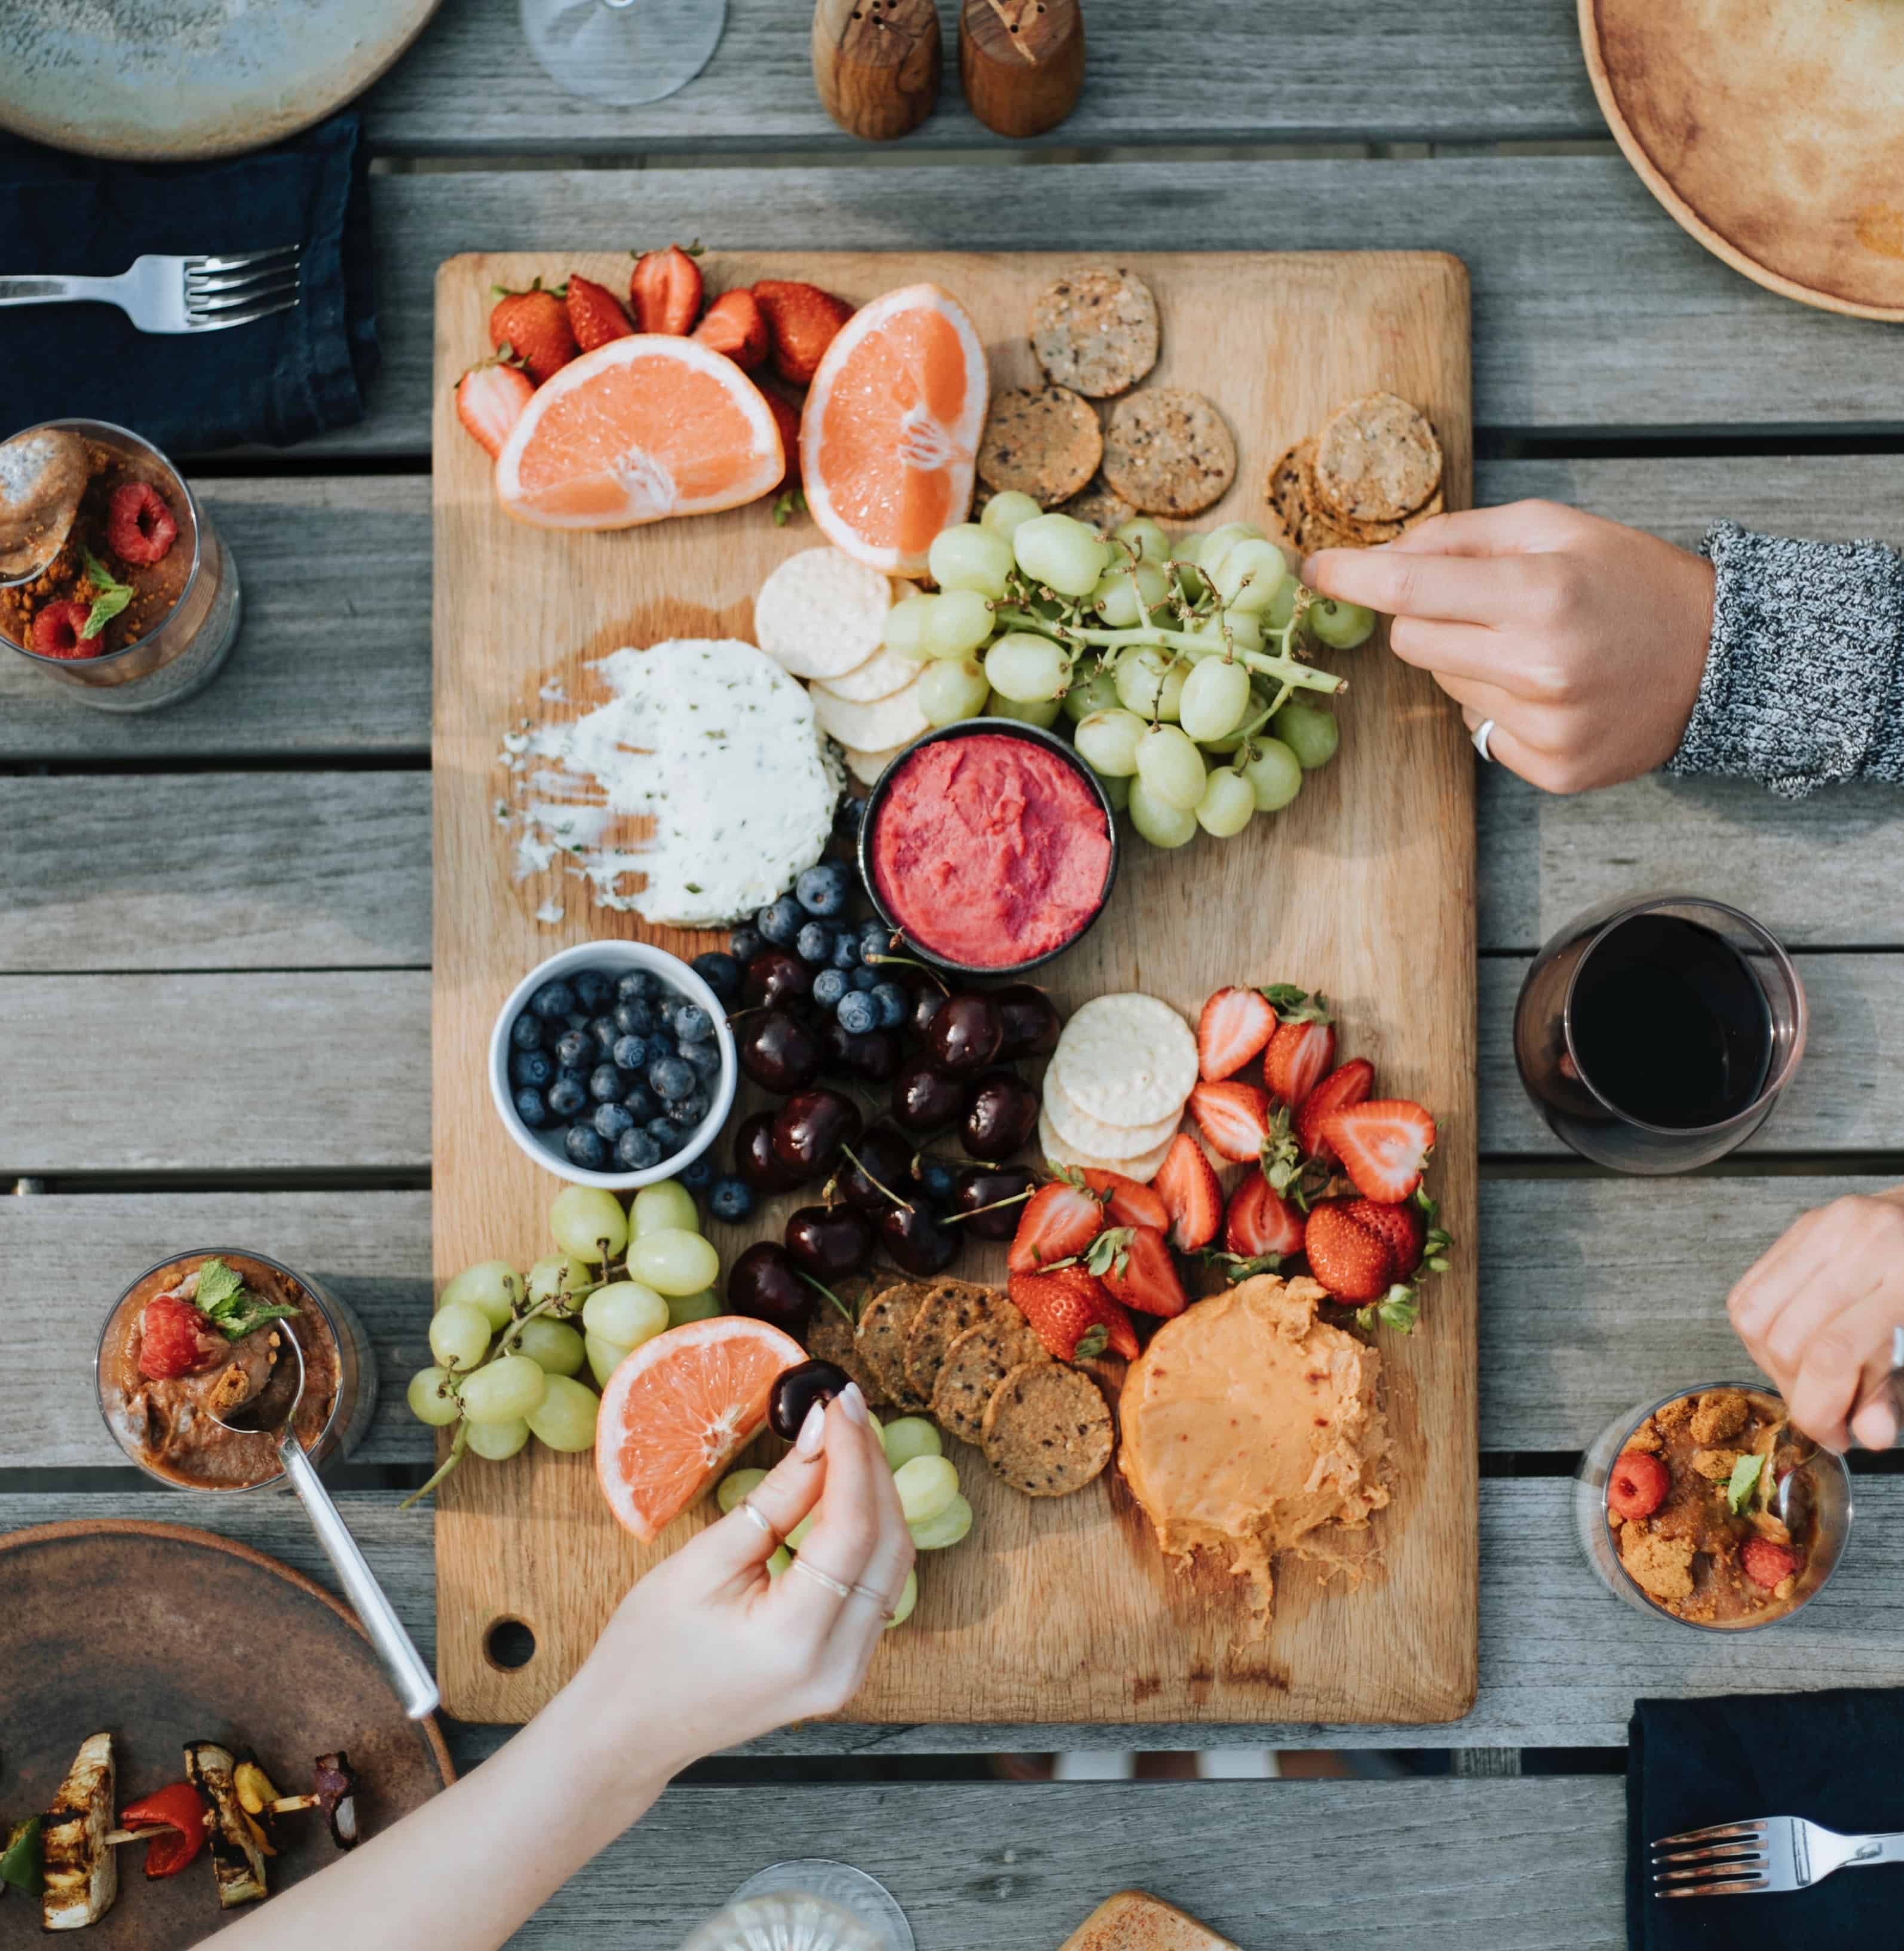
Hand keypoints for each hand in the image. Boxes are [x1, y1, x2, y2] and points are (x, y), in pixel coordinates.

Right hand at [573, 1382, 912, 1772]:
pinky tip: (844, 1494)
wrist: (629, 1730)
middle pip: (889, 1546)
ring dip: (878, 1498)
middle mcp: (838, 1665)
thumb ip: (775, 1497)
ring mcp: (848, 1675)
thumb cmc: (648, 1648)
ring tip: (847, 1441)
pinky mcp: (844, 1669)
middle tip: (847, 1410)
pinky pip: (876, 1589)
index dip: (854, 1454)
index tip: (842, 1399)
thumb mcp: (704, 1560)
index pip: (853, 1528)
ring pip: (892, 1567)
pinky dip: (868, 1536)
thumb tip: (823, 1431)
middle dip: (873, 1469)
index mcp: (796, 1639)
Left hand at [1304, 500, 1715, 792]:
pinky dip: (1498, 706)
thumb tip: (1380, 557)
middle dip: (1428, 618)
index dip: (1351, 579)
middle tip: (1486, 606)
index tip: (1315, 571)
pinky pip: (1477, 731)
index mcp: (1541, 595)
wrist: (1720, 658)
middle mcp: (1539, 667)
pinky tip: (1549, 688)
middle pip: (1413, 642)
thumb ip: (1460, 538)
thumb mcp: (1553, 529)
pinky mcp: (1552, 768)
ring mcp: (1545, 726)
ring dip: (1468, 661)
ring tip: (1534, 647)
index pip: (1409, 591)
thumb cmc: (1629, 581)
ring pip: (1443, 686)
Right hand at [1726, 1188, 1903, 1452]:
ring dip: (1771, 1363)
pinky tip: (1793, 1342)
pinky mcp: (1801, 1226)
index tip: (1833, 1436)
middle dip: (1797, 1391)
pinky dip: (1761, 1330)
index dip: (1820, 1408)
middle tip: (1823, 1412)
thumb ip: (1895, 1390)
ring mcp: (1823, 1227)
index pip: (1831, 1353)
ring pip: (1752, 1316)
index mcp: (1903, 1277)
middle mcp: (1858, 1244)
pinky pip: (1748, 1290)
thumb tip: (1867, 1434)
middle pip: (1786, 1338)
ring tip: (1807, 1376)